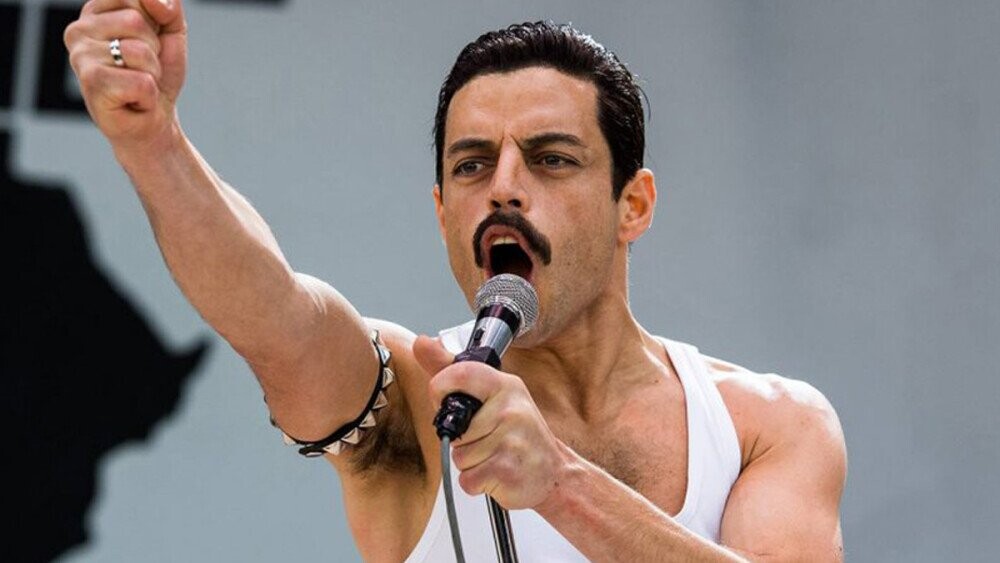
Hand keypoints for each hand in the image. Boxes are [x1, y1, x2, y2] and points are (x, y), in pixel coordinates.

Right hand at [64, 0, 186, 147]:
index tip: (148, 42)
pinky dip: (149, 94)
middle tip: (144, 68)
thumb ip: (168, 8)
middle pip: (136, 21)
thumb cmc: (157, 76)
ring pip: (139, 51)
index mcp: (96, 12)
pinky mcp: (91, 83)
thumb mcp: (170, 33)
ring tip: (139, 83)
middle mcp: (79, 29)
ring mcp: (81, 56)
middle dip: (154, 49)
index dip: (155, 23)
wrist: (153, 121)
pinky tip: (134, 100)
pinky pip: (141, 81)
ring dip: (152, 73)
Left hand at [413, 335, 568, 509]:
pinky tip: (497, 473)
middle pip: (453, 427)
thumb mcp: (494, 395)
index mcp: (505, 386)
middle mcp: (510, 409)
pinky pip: (467, 479)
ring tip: (496, 455)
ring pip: (459, 456)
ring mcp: (509, 440)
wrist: (554, 472)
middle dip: (462, 439)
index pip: (460, 374)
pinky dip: (477, 482)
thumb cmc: (520, 433)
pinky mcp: (505, 471)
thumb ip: (453, 370)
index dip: (441, 389)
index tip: (446, 400)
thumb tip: (421, 343)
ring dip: (471, 462)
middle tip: (488, 438)